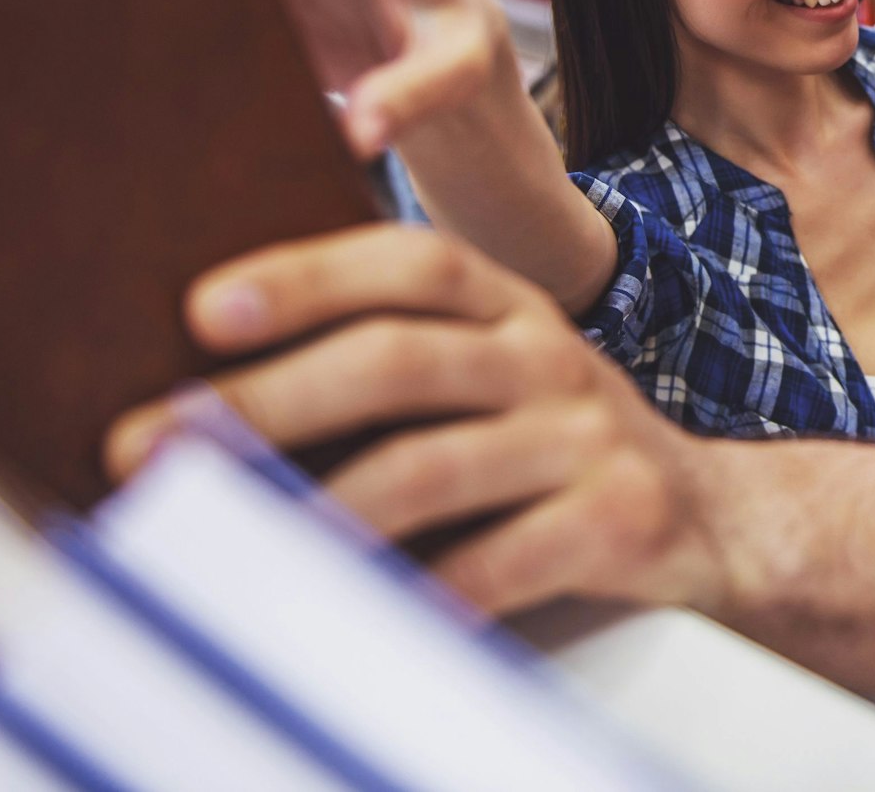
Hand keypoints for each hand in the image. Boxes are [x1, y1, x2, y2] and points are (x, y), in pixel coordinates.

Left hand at [103, 225, 721, 618]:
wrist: (716, 516)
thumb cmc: (557, 449)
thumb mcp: (495, 379)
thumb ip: (398, 363)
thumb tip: (217, 401)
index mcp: (510, 308)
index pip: (413, 261)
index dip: (309, 275)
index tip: (206, 311)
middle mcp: (549, 356)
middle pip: (401, 358)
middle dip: (269, 401)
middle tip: (158, 441)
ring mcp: (588, 436)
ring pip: (436, 465)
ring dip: (321, 509)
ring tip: (236, 543)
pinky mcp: (619, 518)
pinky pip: (503, 559)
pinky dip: (426, 589)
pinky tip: (362, 611)